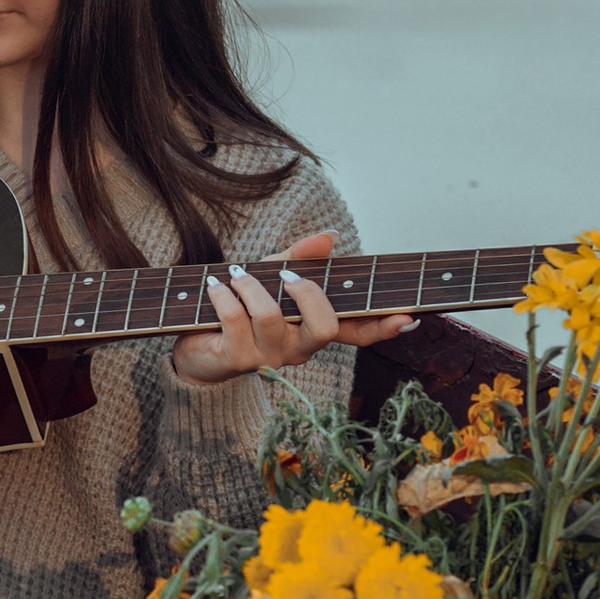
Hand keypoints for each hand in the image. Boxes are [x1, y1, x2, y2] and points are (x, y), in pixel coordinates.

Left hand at [170, 229, 413, 384]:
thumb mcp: (271, 275)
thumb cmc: (239, 309)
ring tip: (234, 276)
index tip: (405, 315)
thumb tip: (331, 237)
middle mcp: (299, 349)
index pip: (358, 333)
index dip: (383, 326)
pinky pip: (236, 320)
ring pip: (273, 316)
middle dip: (307, 291)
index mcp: (313, 329)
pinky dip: (223, 295)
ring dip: (251, 285)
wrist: (194, 346)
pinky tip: (215, 287)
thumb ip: (301, 257)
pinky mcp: (238, 360)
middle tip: (284, 275)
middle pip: (325, 326)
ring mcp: (270, 358)